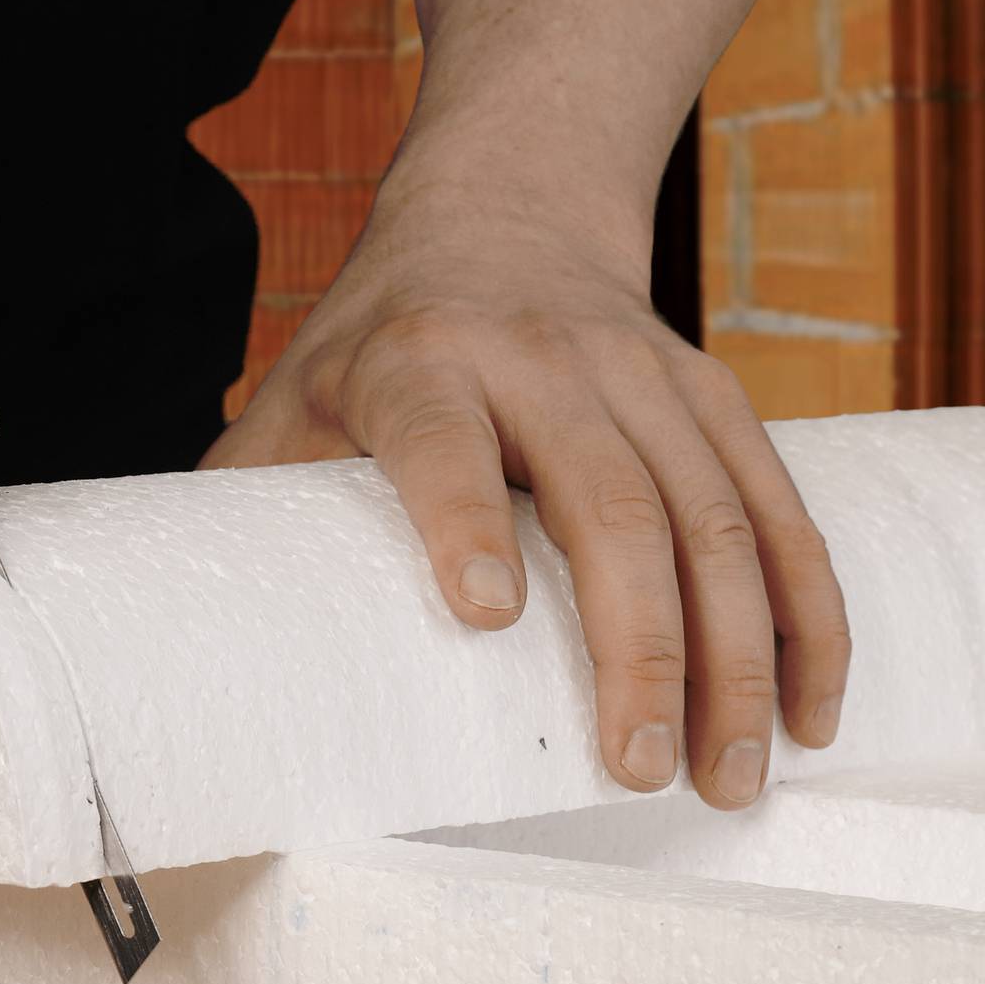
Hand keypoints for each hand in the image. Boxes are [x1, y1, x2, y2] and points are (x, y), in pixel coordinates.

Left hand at [203, 200, 850, 808]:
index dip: (465, 519)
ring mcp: (643, 375)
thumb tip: (174, 646)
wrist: (505, 211)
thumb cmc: (379, 344)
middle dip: (638, 643)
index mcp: (417, 360)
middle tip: (635, 766)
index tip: (484, 613)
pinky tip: (810, 707)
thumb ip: (249, 507)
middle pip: (609, 501)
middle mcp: (541, 359)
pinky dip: (807, 612)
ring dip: (738, 653)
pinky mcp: (716, 397)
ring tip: (728, 772)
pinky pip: (781, 509)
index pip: (441, 439)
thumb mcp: (293, 398)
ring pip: (714, 517)